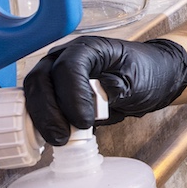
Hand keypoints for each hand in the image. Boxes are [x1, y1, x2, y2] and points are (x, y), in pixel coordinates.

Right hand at [24, 36, 186, 144]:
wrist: (152, 76)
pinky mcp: (54, 89)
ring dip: (42, 118)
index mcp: (89, 48)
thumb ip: (113, 92)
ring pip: (34, 92)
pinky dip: (43, 120)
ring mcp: (55, 72)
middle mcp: (65, 56)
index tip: (84, 121)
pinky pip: (38, 104)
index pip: (68, 68)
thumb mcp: (137, 82)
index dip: (71, 96)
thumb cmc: (147, 73)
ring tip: (60, 139)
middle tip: (62, 137)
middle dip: (48, 111)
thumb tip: (92, 109)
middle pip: (41, 79)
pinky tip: (56, 135)